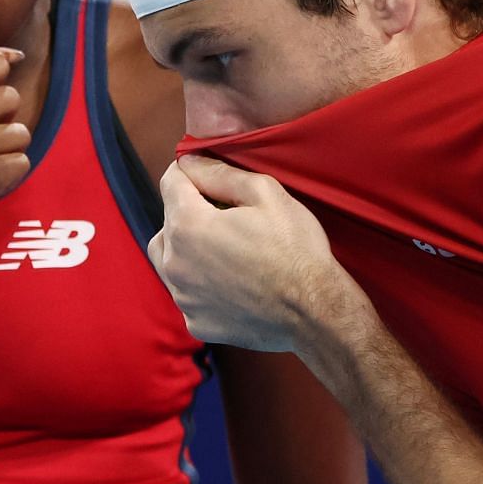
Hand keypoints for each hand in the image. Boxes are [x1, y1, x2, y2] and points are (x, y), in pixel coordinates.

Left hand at [148, 155, 355, 352]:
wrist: (315, 311)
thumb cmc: (295, 249)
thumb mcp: (265, 192)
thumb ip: (219, 173)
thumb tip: (189, 161)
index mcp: (188, 225)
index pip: (170, 184)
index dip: (191, 173)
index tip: (209, 176)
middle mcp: (176, 263)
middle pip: (166, 224)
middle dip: (188, 213)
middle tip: (225, 216)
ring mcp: (184, 297)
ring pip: (170, 261)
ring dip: (188, 249)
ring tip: (224, 249)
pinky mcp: (197, 322)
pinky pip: (187, 294)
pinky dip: (200, 284)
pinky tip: (230, 281)